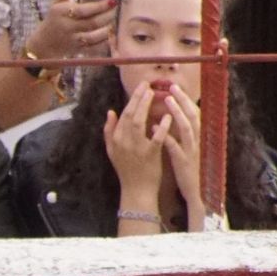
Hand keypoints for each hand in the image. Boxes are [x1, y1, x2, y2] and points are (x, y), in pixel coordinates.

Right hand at [29, 0, 115, 60]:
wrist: (42, 45)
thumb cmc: (53, 20)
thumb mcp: (56, 3)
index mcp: (62, 13)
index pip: (83, 10)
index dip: (99, 6)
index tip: (112, 1)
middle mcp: (67, 27)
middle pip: (91, 23)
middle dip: (108, 17)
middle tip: (121, 9)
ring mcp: (73, 40)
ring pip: (94, 36)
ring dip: (108, 30)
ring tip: (119, 21)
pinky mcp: (78, 50)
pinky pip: (94, 48)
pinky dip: (104, 43)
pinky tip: (114, 35)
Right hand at [104, 82, 168, 207]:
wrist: (136, 190)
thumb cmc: (126, 170)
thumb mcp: (112, 151)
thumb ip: (109, 131)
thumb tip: (110, 112)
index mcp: (116, 139)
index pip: (123, 114)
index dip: (132, 99)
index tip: (141, 87)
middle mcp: (123, 142)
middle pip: (129, 114)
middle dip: (138, 97)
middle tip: (147, 85)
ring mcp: (136, 148)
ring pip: (138, 122)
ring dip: (146, 106)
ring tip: (154, 94)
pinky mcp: (150, 155)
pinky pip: (156, 137)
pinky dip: (162, 126)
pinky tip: (167, 117)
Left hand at [160, 82, 204, 226]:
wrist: (194, 192)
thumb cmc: (187, 169)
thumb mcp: (187, 148)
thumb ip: (181, 134)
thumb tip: (173, 118)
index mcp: (196, 137)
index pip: (194, 113)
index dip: (186, 100)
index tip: (175, 87)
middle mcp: (196, 141)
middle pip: (193, 115)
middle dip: (183, 100)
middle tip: (173, 87)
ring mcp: (191, 151)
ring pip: (186, 128)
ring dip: (177, 113)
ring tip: (167, 101)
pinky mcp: (183, 162)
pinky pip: (175, 147)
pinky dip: (166, 136)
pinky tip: (155, 128)